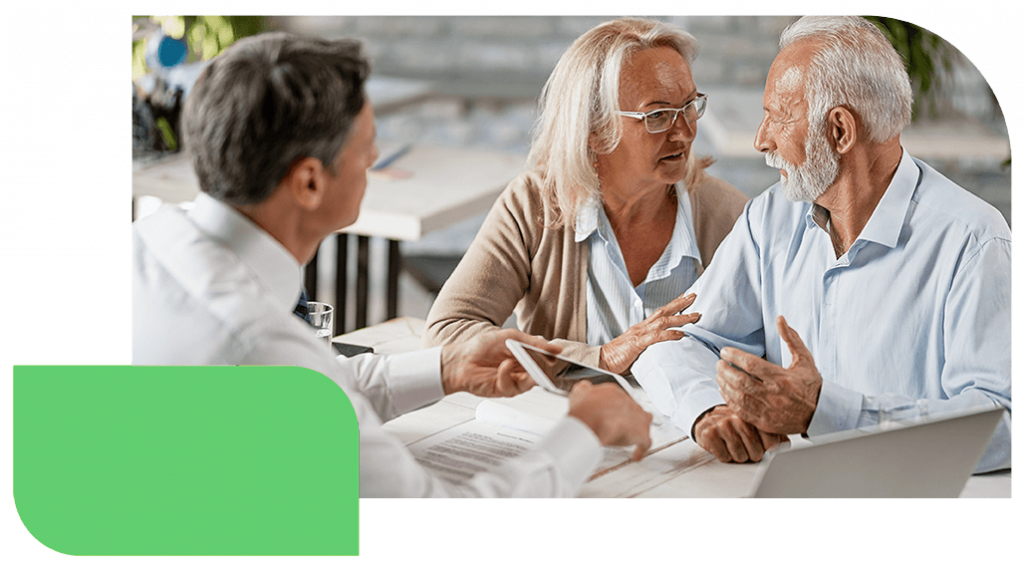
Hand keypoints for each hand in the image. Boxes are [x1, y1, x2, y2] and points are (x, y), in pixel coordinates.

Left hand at [440, 330, 561, 396]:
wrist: (461, 360)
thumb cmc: (482, 347)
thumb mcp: (511, 338)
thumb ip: (535, 343)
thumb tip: (556, 349)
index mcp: (525, 356)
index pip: (545, 360)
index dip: (550, 359)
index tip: (553, 356)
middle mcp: (522, 370)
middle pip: (542, 372)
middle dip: (539, 365)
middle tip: (535, 359)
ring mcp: (514, 381)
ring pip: (532, 382)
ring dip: (525, 370)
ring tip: (514, 360)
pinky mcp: (505, 390)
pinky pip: (514, 386)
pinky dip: (508, 374)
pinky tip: (502, 366)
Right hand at [568, 381, 652, 460]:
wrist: (589, 421)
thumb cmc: (584, 411)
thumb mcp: (579, 392)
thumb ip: (585, 389)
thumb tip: (586, 388)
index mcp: (614, 392)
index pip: (620, 398)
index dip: (616, 408)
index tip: (613, 414)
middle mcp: (628, 402)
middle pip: (634, 409)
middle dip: (630, 417)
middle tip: (622, 425)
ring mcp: (637, 417)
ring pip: (645, 421)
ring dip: (640, 428)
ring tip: (634, 436)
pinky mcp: (640, 433)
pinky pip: (646, 442)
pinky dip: (641, 449)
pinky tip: (636, 455)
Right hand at [599, 292, 700, 373]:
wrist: (600, 361)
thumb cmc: (616, 358)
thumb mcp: (635, 349)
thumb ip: (647, 346)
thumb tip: (660, 350)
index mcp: (640, 328)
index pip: (659, 313)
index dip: (672, 305)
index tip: (684, 298)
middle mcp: (641, 327)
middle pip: (663, 311)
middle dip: (680, 304)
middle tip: (693, 295)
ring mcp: (639, 334)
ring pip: (663, 321)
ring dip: (680, 318)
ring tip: (694, 316)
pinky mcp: (637, 344)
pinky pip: (656, 337)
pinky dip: (669, 334)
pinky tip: (681, 334)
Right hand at [692, 404, 788, 462]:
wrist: (708, 419)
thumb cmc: (736, 425)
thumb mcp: (756, 426)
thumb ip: (775, 433)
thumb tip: (787, 446)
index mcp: (754, 416)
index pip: (772, 443)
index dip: (767, 449)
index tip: (761, 444)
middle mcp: (739, 418)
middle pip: (756, 453)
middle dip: (751, 454)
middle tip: (744, 444)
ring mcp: (723, 425)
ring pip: (740, 457)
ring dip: (737, 455)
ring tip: (733, 444)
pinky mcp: (709, 433)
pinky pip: (724, 457)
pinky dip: (723, 455)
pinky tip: (722, 444)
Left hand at [716, 316, 821, 434]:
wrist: (820, 413)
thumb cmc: (810, 385)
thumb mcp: (804, 359)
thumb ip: (791, 339)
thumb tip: (780, 319)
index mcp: (783, 378)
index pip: (751, 364)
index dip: (734, 356)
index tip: (725, 351)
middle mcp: (774, 395)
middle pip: (741, 381)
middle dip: (725, 370)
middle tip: (719, 363)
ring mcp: (768, 410)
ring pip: (738, 397)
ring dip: (724, 384)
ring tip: (719, 374)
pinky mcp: (764, 422)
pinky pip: (741, 411)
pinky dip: (729, 400)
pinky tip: (724, 390)